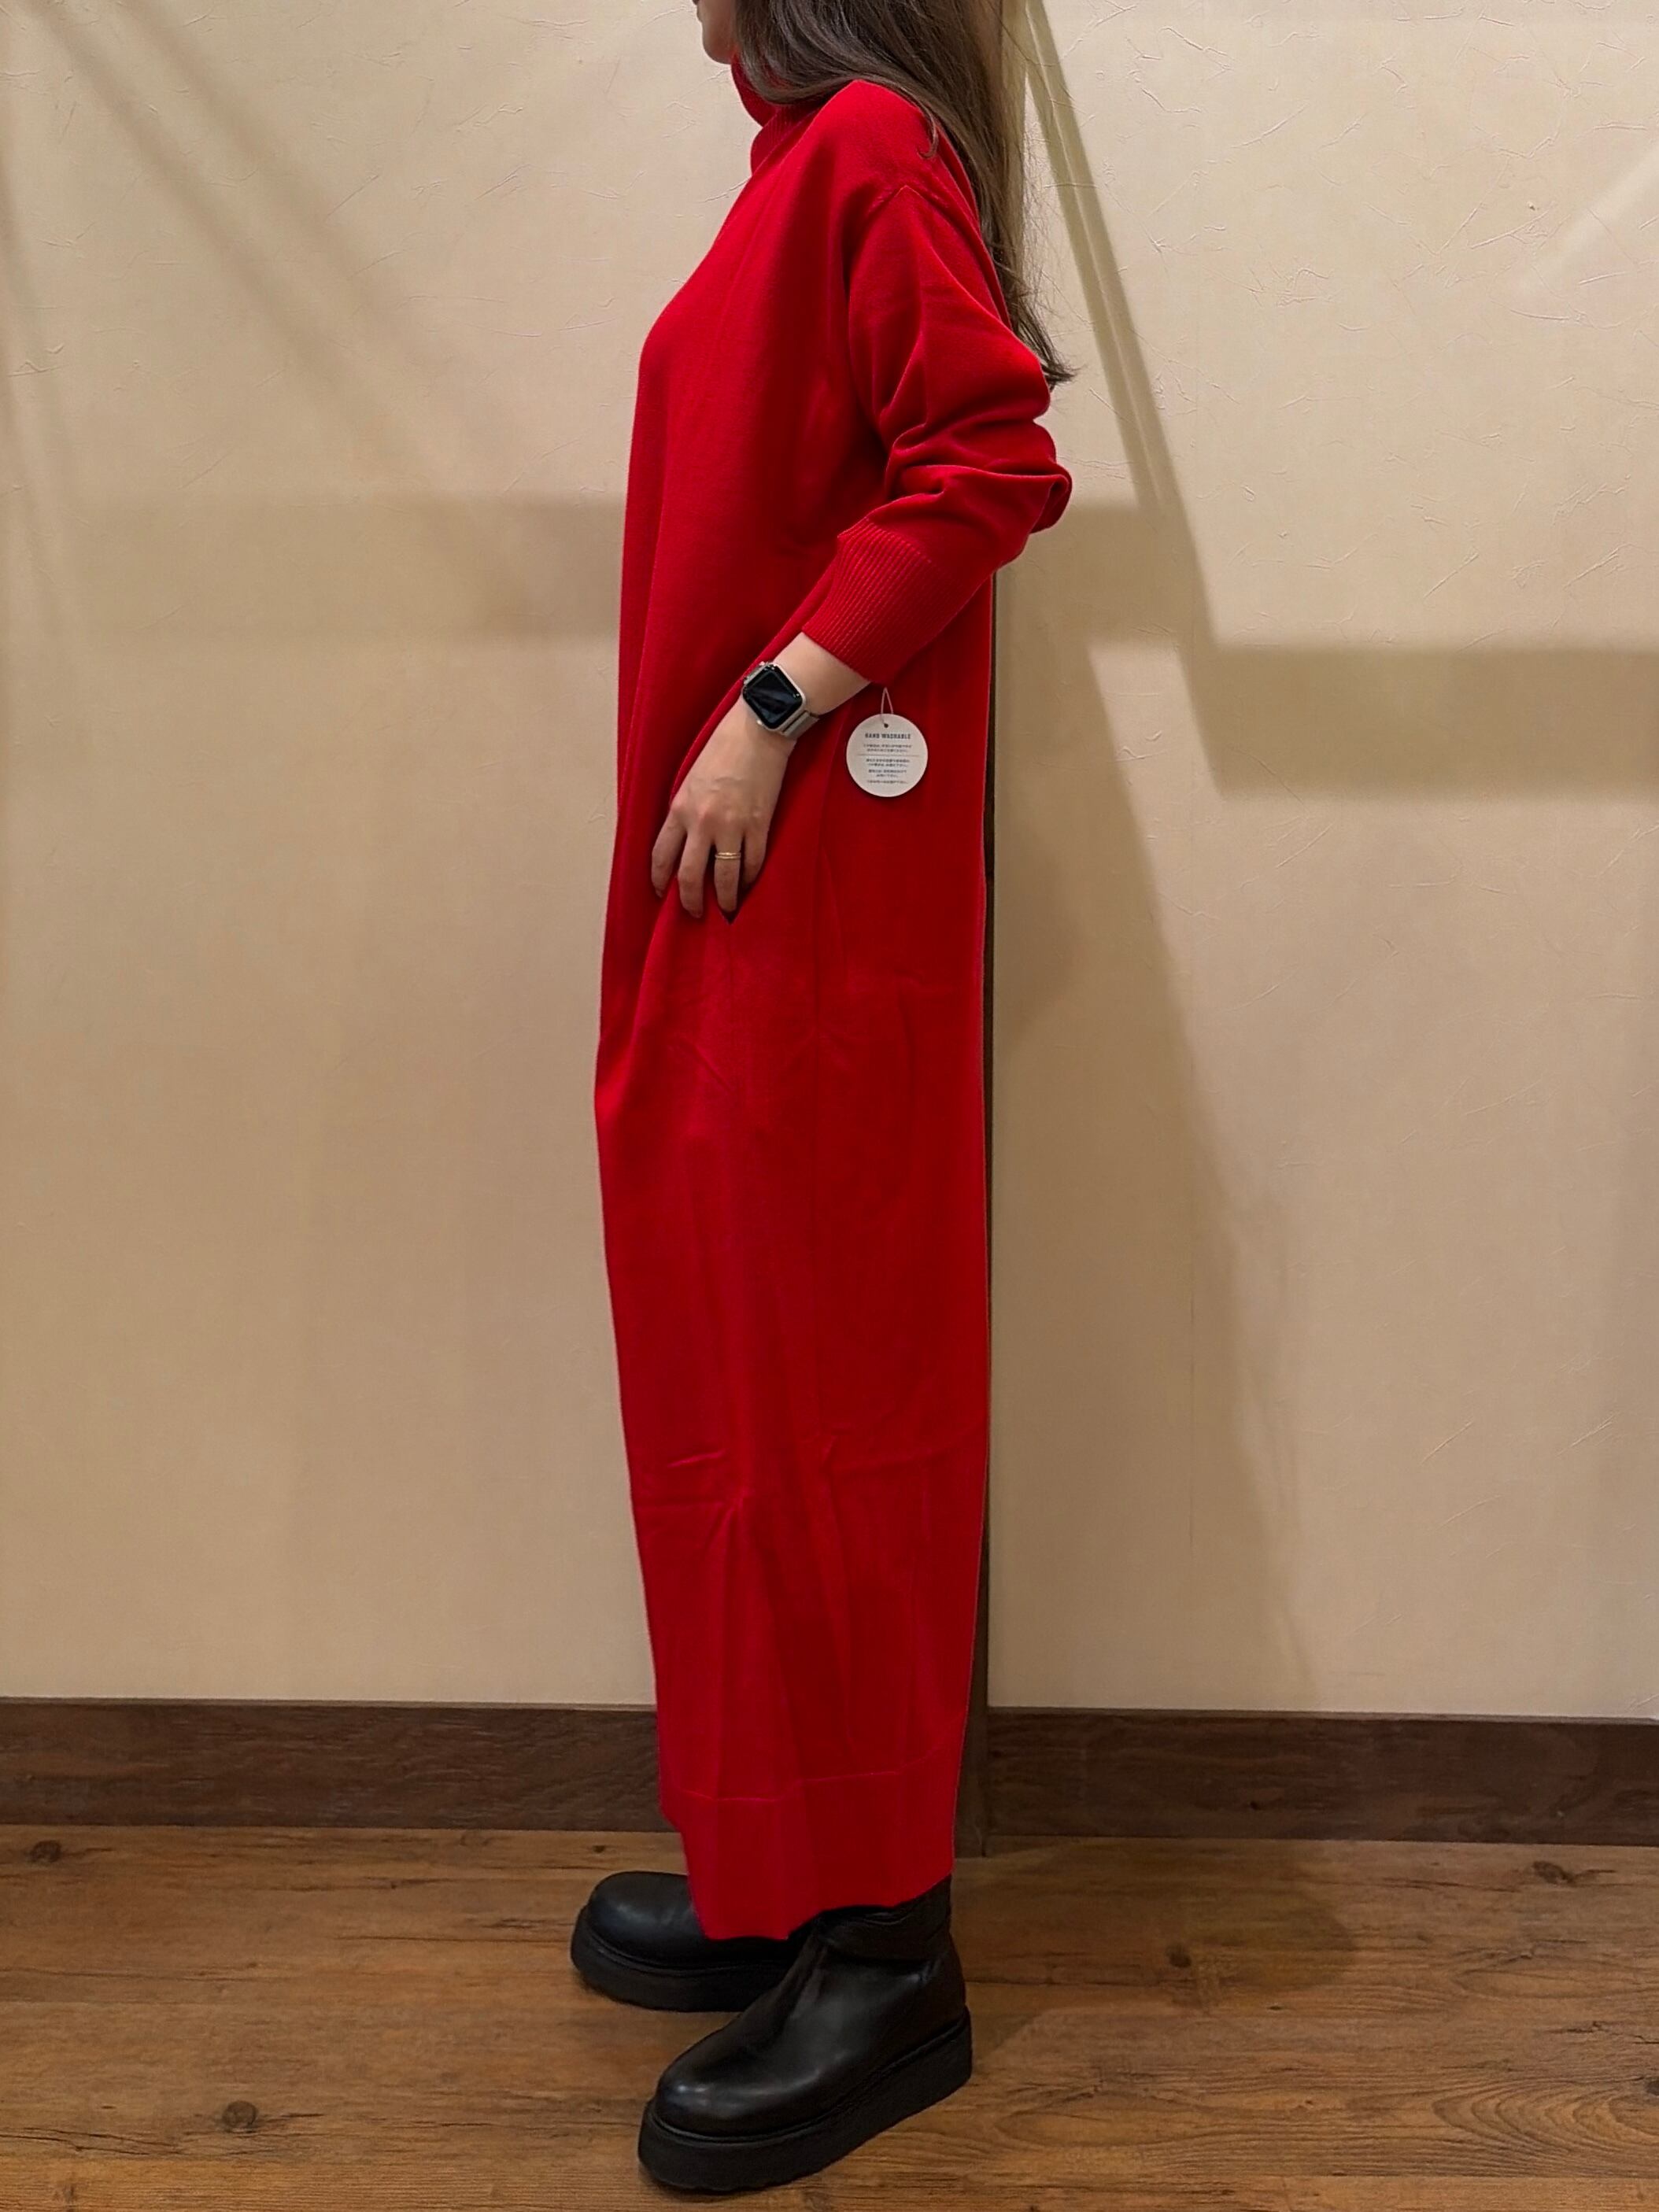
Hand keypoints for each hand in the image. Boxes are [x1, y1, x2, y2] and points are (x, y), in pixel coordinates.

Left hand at [651, 697, 795, 919]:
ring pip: (723, 878)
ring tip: (728, 909)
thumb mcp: (692, 778)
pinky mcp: (759, 826)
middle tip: (696, 913)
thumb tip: (687, 838)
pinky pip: (752, 863)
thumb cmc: (725, 745)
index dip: (660, 881)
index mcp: (680, 808)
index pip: (661, 856)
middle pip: (689, 876)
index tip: (663, 894)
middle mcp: (702, 822)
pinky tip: (749, 884)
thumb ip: (686, 810)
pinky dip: (750, 878)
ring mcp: (732, 826)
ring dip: (725, 899)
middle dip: (691, 901)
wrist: (758, 728)